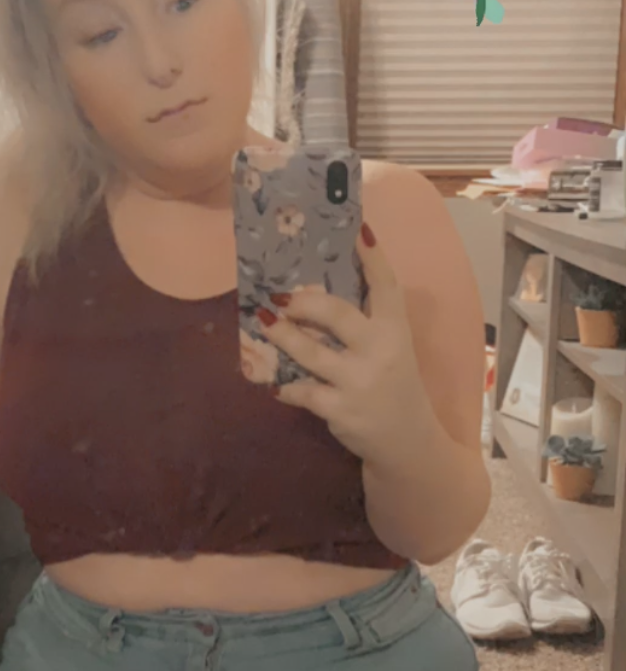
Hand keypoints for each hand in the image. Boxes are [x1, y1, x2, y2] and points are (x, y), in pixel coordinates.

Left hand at [259, 224, 432, 463]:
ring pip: (310, 352)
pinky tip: (275, 383)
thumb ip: (365, 321)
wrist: (407, 441)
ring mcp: (358, 381)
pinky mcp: (339, 409)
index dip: (373, 256)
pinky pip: (301, 391)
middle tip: (280, 297)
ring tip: (263, 323)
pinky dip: (285, 386)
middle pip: (336, 314)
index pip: (386, 285)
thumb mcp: (391, 348)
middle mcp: (380, 351)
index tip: (357, 229)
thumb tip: (315, 290)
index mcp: (395, 329)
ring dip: (282, 336)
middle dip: (304, 302)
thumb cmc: (392, 384)